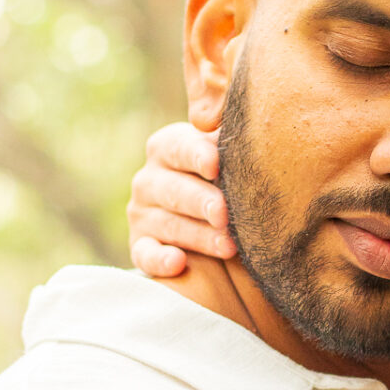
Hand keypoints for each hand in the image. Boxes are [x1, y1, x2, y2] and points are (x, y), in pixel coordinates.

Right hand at [126, 123, 235, 275]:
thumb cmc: (231, 181)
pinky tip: (178, 263)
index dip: (197, 155)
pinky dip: (160, 260)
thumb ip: (234, 143)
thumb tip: (248, 126)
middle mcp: (149, 179)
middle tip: (225, 214)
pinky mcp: (140, 247)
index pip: (180, 147)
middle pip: (174, 190)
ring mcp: (142, 214)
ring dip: (200, 237)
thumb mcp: (230, 159)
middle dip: (202, 202)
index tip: (215, 165)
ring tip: (230, 247)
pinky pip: (146, 255)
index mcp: (168, 147)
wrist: (219, 223)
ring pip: (169, 225)